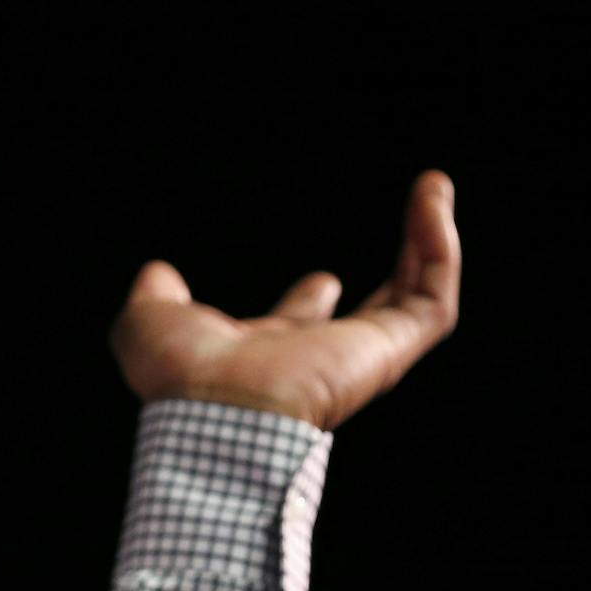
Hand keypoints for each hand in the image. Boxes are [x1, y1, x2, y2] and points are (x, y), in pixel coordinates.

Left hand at [109, 168, 461, 431]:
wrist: (213, 405)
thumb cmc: (179, 377)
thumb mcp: (152, 323)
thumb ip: (155, 297)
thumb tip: (156, 273)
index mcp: (265, 357)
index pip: (300, 330)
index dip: (310, 303)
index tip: (324, 279)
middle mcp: (317, 359)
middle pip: (371, 318)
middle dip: (395, 271)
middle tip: (417, 222)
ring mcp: (359, 357)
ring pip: (416, 298)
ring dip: (430, 242)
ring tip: (436, 185)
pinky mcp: (388, 351)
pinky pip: (432, 298)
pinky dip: (439, 247)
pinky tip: (431, 198)